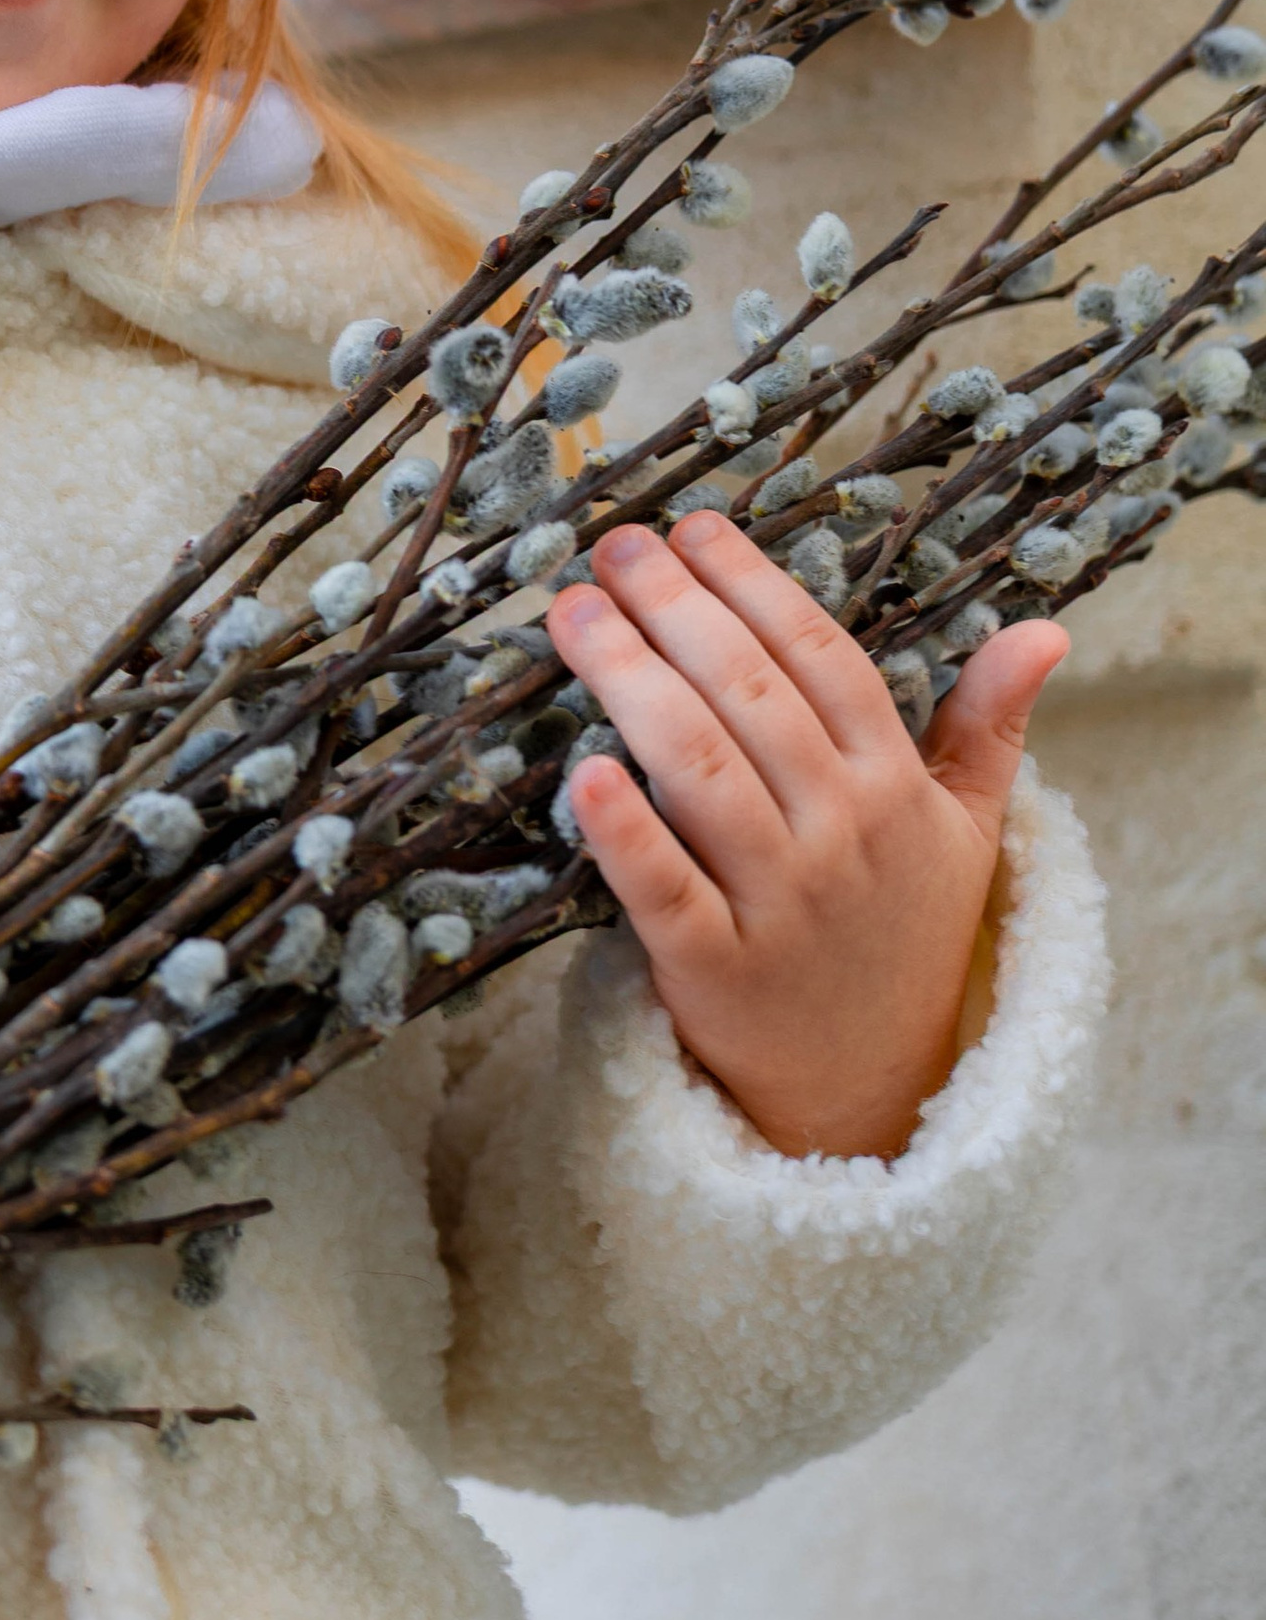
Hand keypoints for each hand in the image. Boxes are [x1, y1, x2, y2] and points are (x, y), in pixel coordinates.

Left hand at [545, 513, 1066, 1159]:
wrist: (873, 1093)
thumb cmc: (903, 937)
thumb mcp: (967, 832)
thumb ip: (989, 724)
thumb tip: (1044, 628)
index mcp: (895, 787)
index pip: (821, 658)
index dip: (754, 584)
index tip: (694, 526)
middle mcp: (840, 834)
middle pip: (750, 695)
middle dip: (675, 609)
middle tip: (613, 547)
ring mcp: (779, 903)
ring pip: (699, 771)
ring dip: (630, 682)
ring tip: (574, 615)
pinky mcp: (714, 969)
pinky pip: (664, 889)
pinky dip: (624, 830)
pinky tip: (582, 769)